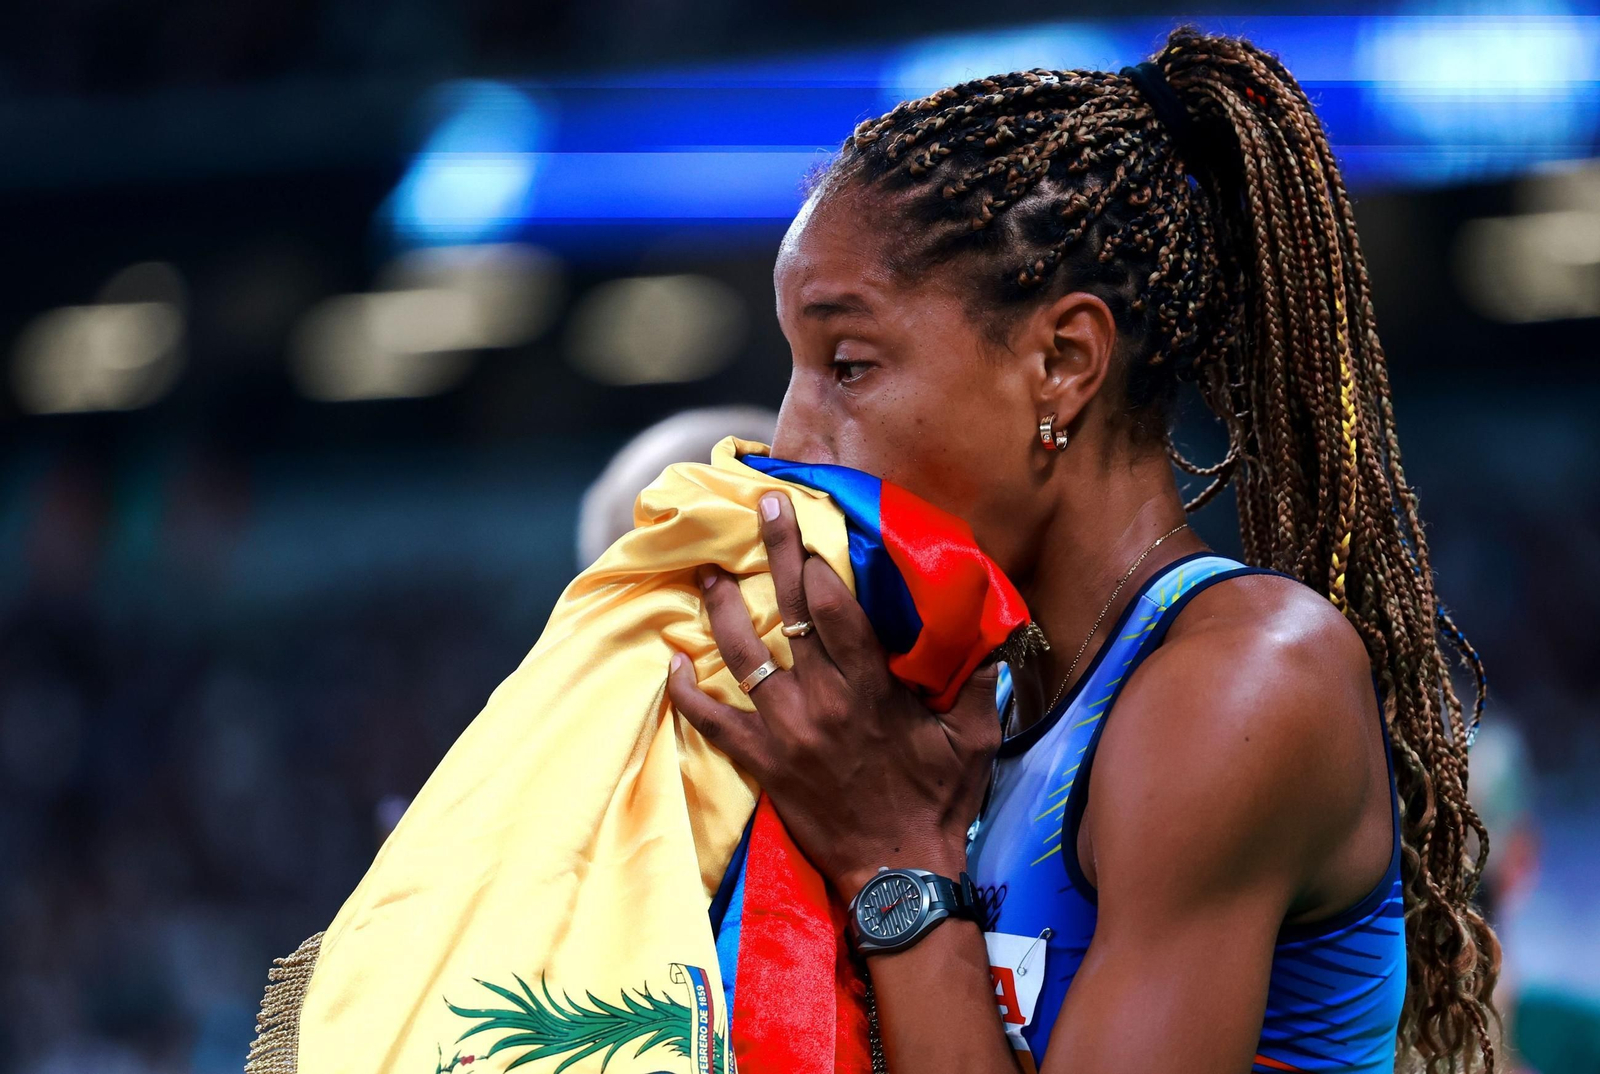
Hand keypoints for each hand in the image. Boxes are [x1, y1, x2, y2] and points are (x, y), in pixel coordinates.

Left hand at [666, 490, 1001, 898]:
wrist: (896, 873)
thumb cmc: (937, 802)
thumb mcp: (974, 740)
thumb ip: (980, 683)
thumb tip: (998, 634)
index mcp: (871, 689)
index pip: (835, 610)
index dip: (816, 564)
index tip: (806, 528)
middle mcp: (822, 700)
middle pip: (788, 614)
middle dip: (774, 554)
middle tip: (762, 508)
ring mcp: (786, 731)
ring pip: (743, 656)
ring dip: (721, 610)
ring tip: (707, 572)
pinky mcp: (762, 762)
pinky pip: (713, 722)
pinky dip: (688, 692)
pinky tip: (671, 661)